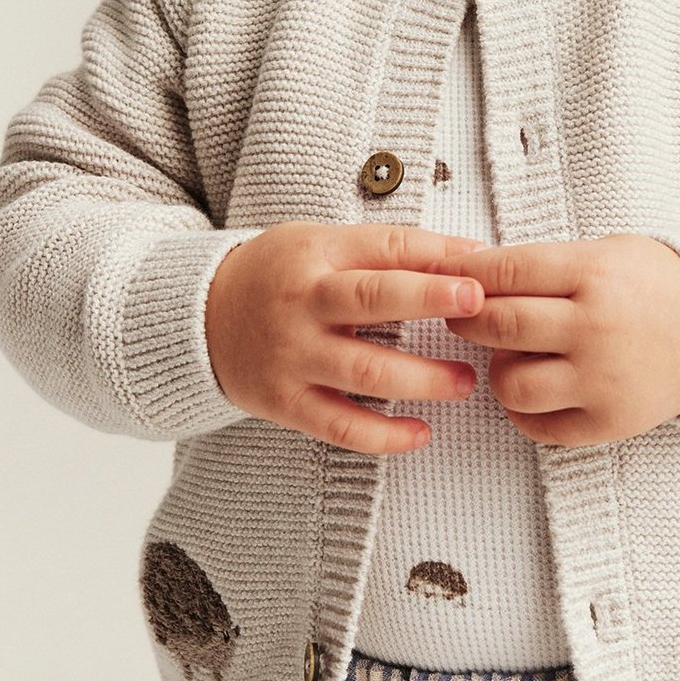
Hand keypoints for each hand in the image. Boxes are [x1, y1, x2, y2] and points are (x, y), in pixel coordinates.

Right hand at [204, 221, 488, 454]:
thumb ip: (388, 250)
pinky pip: (340, 427)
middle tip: (480, 309)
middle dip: (429, 301)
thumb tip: (470, 255)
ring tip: (466, 382)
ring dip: (422, 379)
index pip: (384, 248)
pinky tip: (422, 434)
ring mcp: (292, 356)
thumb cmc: (278, 275)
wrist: (195, 318)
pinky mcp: (284, 403)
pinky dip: (384, 436)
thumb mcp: (322, 244)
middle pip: (372, 300)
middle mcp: (301, 304)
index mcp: (315, 255)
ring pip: (365, 372)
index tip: (483, 268)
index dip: (435, 257)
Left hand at [443, 234, 679, 444]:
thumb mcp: (605, 252)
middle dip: (466, 318)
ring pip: (509, 383)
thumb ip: (544, 266)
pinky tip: (536, 387)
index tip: (450, 275)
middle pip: (498, 324)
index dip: (465, 273)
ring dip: (497, 368)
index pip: (506, 271)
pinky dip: (523, 410)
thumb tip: (471, 275)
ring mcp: (601, 379)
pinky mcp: (608, 422)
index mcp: (593, 274)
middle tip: (464, 315)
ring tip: (512, 356)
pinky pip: (537, 426)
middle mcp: (594, 327)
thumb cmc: (653, 285)